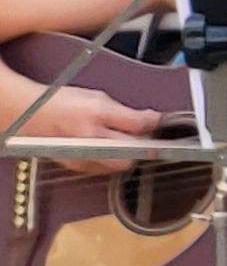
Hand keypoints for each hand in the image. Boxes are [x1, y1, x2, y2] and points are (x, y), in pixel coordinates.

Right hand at [22, 84, 160, 172]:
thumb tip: (149, 120)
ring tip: (126, 141)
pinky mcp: (76, 166)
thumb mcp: (96, 97)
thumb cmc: (62, 102)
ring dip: (130, 154)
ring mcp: (82, 155)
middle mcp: (89, 137)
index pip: (137, 124)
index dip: (153, 122)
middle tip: (144, 135)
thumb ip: (123, 111)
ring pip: (121, 164)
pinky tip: (109, 149)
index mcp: (96, 113)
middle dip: (144, 143)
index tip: (158, 120)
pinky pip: (105, 169)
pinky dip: (113, 160)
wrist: (28, 116)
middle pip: (133, 151)